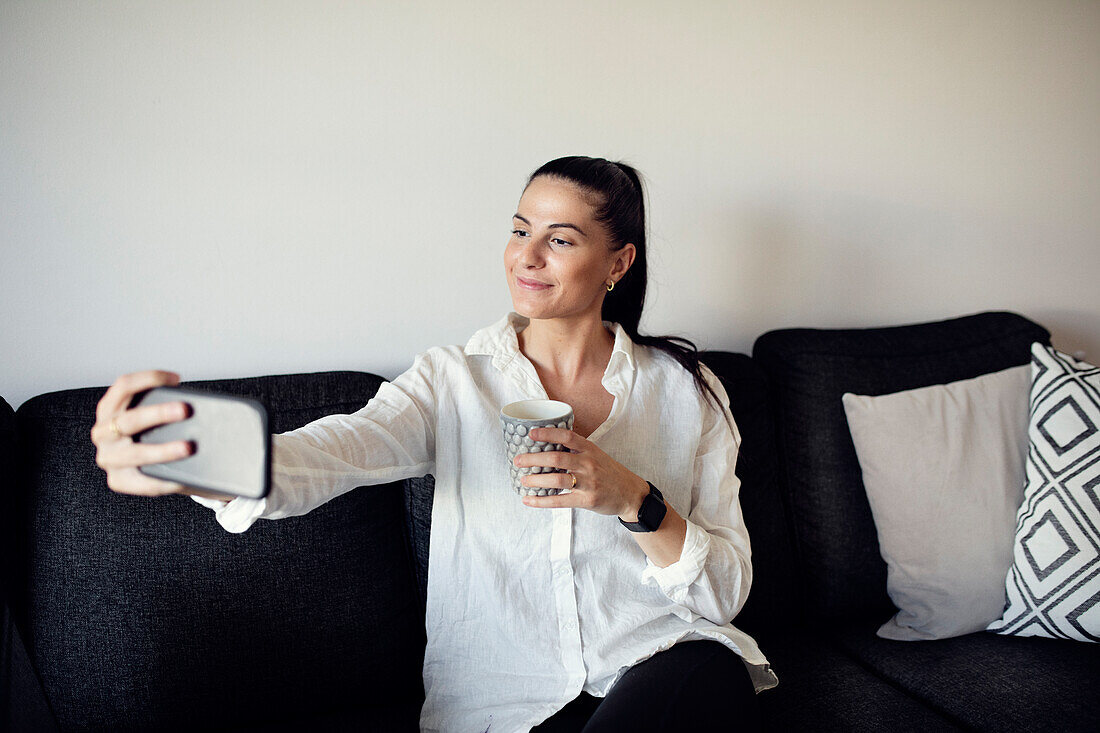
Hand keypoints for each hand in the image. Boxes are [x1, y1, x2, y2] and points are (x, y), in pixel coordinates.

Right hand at [90, 370, 199, 496]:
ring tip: (188, 448)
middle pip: (129, 420)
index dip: (148, 378)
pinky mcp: (117, 480)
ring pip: (135, 453)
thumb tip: (195, 405)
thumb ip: (163, 407)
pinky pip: (141, 482)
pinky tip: (180, 478)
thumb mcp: (152, 415)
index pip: (123, 386)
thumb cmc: (154, 433)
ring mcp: (108, 458)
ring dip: (163, 450)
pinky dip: (163, 480)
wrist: (150, 466)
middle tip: (185, 410)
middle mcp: (103, 432)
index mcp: (109, 409)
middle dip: (158, 413)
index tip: (176, 379)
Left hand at [513, 427, 648, 519]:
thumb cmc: (608, 472)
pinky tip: (529, 500)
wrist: (629, 493)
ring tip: (523, 480)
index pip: (566, 436)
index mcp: (589, 449)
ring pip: (556, 480)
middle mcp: (588, 463)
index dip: (547, 434)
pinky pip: (560, 501)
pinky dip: (541, 501)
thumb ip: (576, 450)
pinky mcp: (587, 500)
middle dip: (533, 459)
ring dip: (536, 480)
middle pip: (556, 459)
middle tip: (518, 460)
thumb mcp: (596, 454)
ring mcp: (588, 483)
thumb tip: (546, 446)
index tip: (530, 433)